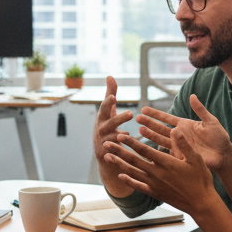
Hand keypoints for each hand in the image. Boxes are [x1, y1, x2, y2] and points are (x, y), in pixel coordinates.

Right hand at [93, 76, 135, 195]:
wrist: (103, 154)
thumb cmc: (107, 128)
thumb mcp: (108, 113)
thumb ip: (110, 94)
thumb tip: (110, 76)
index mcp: (102, 118)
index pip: (105, 109)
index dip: (108, 103)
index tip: (113, 97)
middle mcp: (101, 130)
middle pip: (109, 123)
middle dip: (118, 119)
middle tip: (130, 113)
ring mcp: (103, 143)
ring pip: (112, 139)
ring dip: (119, 136)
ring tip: (127, 134)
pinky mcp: (108, 155)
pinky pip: (116, 152)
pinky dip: (120, 150)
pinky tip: (128, 148)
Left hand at [103, 124, 218, 218]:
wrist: (201, 203)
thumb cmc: (201, 180)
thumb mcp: (196, 159)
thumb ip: (183, 144)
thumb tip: (174, 129)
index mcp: (166, 163)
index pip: (144, 150)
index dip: (131, 142)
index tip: (120, 135)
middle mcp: (156, 174)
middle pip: (133, 160)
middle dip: (118, 151)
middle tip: (105, 143)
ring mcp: (154, 184)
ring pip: (132, 172)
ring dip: (118, 164)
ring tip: (107, 157)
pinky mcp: (155, 193)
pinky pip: (138, 186)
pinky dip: (128, 180)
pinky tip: (120, 175)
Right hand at [137, 95, 231, 171]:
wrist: (223, 155)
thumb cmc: (219, 137)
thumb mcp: (210, 121)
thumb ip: (200, 110)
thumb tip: (192, 95)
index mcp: (185, 125)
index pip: (167, 118)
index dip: (156, 114)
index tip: (144, 109)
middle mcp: (179, 135)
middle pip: (160, 128)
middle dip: (149, 123)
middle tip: (136, 118)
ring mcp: (179, 145)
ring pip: (161, 139)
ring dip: (150, 135)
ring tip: (139, 130)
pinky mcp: (180, 156)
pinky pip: (167, 153)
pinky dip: (158, 151)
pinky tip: (148, 149)